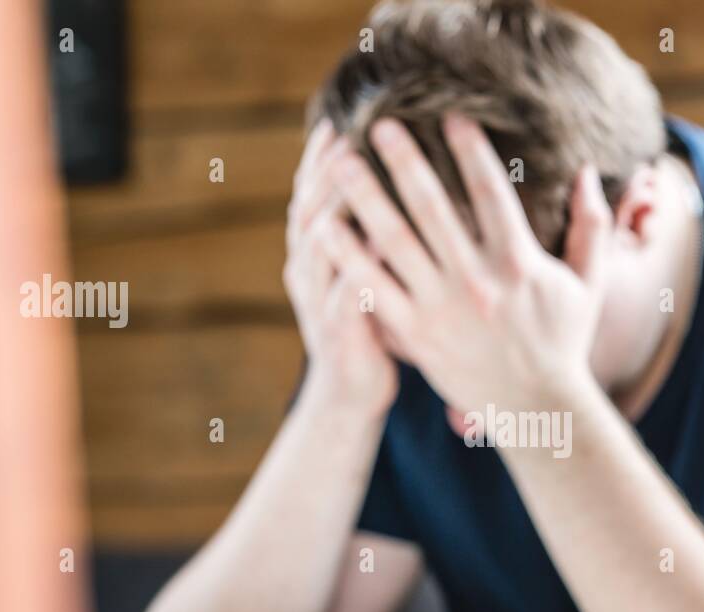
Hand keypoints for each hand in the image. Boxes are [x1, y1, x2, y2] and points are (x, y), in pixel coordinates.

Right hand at [283, 118, 397, 414]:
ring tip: (353, 172)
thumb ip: (368, 236)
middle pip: (308, 210)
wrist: (351, 398)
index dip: (319, 160)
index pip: (310, 197)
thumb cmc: (368, 332)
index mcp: (312, 258)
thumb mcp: (364, 276)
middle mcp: (308, 274)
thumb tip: (395, 187)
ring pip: (319, 245)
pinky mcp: (340, 332)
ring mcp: (319, 303)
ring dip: (333, 207)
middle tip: (346, 133)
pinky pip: (347, 291)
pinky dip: (358, 263)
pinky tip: (376, 239)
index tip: (339, 121)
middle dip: (325, 171)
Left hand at [321, 114, 611, 421]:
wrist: (537, 410)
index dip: (470, 149)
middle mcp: (476, 280)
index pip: (490, 191)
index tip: (449, 116)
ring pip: (394, 242)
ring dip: (364, 197)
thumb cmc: (564, 344)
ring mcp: (442, 308)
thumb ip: (592, 227)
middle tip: (379, 124)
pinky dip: (349, 257)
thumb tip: (588, 172)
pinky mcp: (417, 335)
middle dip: (403, 160)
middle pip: (432, 206)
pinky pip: (374, 289)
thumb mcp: (588, 285)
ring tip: (339, 163)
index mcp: (519, 262)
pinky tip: (325, 228)